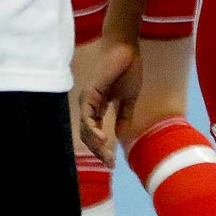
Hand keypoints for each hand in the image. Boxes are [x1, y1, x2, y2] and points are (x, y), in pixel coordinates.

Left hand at [79, 36, 143, 163]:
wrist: (127, 50)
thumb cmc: (128, 70)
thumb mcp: (128, 99)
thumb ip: (124, 116)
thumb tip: (121, 136)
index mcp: (98, 107)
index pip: (96, 133)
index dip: (103, 149)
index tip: (113, 163)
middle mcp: (89, 106)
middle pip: (89, 136)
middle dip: (99, 152)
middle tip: (110, 165)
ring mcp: (87, 101)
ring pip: (86, 130)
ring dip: (95, 145)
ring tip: (106, 155)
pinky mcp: (89, 94)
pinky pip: (88, 117)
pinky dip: (93, 130)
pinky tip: (103, 138)